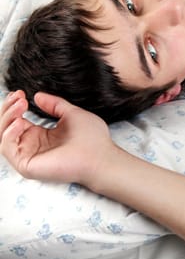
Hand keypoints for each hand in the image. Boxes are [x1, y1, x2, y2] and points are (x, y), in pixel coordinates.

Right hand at [0, 90, 115, 185]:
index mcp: (41, 135)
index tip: (20, 93)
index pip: (17, 120)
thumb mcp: (71, 114)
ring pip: (3, 136)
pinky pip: (7, 149)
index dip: (14, 106)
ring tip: (20, 105)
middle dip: (7, 109)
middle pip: (6, 127)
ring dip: (7, 118)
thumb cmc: (92, 138)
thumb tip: (38, 96)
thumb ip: (55, 105)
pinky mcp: (27, 165)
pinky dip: (9, 134)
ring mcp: (29, 155)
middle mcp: (32, 145)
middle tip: (18, 97)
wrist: (101, 156)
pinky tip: (20, 122)